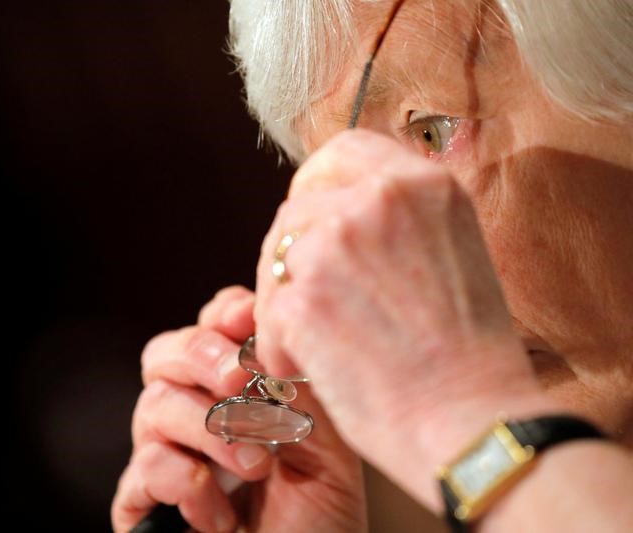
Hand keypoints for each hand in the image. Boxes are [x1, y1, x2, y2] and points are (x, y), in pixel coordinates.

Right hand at [111, 286, 366, 531]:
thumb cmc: (321, 520)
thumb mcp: (329, 449)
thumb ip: (303, 391)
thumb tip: (279, 327)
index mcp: (238, 393)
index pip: (212, 328)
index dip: (223, 315)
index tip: (247, 317)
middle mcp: (195, 414)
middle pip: (165, 354)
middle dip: (200, 356)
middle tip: (237, 380)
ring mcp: (167, 456)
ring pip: (153, 405)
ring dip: (208, 430)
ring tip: (256, 467)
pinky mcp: (144, 503)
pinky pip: (145, 467)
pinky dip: (186, 483)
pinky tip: (222, 515)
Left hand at [253, 130, 561, 510]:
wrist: (474, 421)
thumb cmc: (470, 356)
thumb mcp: (451, 254)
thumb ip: (399, 223)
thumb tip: (342, 214)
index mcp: (424, 183)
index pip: (342, 152)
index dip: (318, 187)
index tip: (314, 225)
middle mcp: (378, 199)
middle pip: (297, 208)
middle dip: (294, 255)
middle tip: (309, 301)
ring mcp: (335, 243)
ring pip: (276, 259)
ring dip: (284, 301)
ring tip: (315, 344)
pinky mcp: (303, 296)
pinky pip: (268, 311)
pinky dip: (279, 346)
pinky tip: (309, 369)